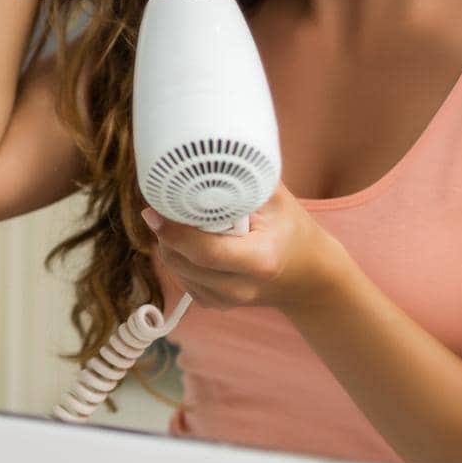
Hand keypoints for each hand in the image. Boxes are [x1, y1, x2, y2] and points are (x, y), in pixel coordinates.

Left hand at [143, 181, 350, 317]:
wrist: (308, 275)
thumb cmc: (292, 230)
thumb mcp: (277, 200)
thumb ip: (244, 181)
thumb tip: (206, 158)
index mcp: (260, 260)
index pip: (204, 251)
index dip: (173, 231)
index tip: (153, 210)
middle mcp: (241, 287)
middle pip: (182, 261)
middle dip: (167, 233)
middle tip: (167, 208)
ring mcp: (227, 301)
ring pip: (176, 271)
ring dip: (170, 245)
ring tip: (183, 223)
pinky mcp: (216, 305)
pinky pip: (181, 280)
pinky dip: (179, 259)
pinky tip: (192, 243)